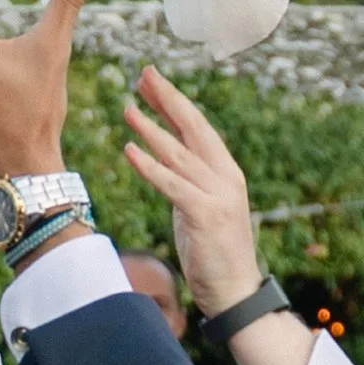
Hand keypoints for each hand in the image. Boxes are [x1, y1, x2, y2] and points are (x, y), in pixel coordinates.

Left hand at [120, 67, 261, 317]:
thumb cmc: (214, 250)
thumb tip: (164, 153)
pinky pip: (172, 185)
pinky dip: (150, 166)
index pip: (198, 126)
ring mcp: (218, 195)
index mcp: (225, 171)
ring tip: (127, 108)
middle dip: (167, 99)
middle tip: (144, 74)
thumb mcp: (199, 205)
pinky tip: (130, 150)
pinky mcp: (205, 215)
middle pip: (193, 129)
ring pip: (179, 154)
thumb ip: (187, 178)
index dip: (174, 101)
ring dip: (151, 129)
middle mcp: (225, 177)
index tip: (151, 79)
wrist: (236, 291)